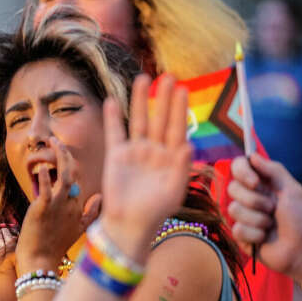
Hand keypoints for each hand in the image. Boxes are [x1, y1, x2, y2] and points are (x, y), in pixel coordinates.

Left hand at [14, 138, 101, 272]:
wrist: (40, 260)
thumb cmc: (57, 245)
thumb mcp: (80, 228)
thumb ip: (91, 212)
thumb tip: (101, 196)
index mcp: (78, 206)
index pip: (78, 179)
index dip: (72, 164)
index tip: (65, 153)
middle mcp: (71, 203)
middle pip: (73, 173)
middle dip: (66, 155)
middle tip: (56, 141)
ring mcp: (58, 206)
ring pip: (64, 177)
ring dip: (59, 157)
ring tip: (53, 143)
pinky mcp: (42, 209)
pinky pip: (46, 190)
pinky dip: (44, 177)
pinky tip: (42, 167)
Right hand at [100, 73, 192, 254]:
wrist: (130, 225)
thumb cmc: (156, 212)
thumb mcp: (175, 190)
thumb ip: (183, 167)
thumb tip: (188, 144)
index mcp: (172, 158)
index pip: (177, 128)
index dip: (179, 109)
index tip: (183, 89)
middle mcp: (154, 151)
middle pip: (160, 118)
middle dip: (164, 98)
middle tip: (168, 76)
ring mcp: (135, 152)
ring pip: (139, 120)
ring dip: (141, 100)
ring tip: (143, 78)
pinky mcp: (117, 156)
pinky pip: (115, 133)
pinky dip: (114, 118)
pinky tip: (113, 101)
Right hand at [227, 154, 301, 281]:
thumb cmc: (301, 219)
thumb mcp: (291, 190)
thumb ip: (273, 170)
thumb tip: (252, 155)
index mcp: (262, 183)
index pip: (238, 167)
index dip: (242, 172)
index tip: (255, 182)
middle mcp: (249, 197)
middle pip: (232, 188)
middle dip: (254, 200)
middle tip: (272, 209)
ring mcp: (243, 216)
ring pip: (234, 209)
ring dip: (258, 219)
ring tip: (271, 225)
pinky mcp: (240, 234)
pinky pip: (237, 229)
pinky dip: (255, 234)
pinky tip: (265, 238)